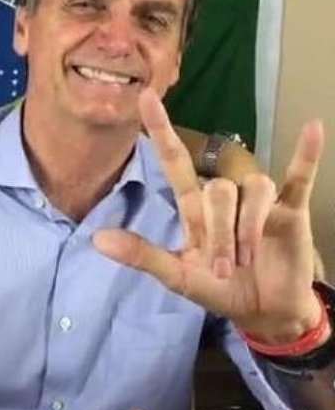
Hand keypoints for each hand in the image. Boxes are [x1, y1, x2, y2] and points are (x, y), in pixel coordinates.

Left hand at [94, 89, 323, 343]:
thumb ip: (141, 255)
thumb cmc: (219, 290)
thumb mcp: (177, 276)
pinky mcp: (290, 210)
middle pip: (217, 190)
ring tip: (245, 261)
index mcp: (194, 208)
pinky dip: (306, 155)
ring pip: (250, 189)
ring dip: (245, 228)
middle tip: (222, 268)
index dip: (161, 130)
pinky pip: (298, 177)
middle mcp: (225, 197)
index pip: (174, 161)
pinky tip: (313, 129)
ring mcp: (258, 201)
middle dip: (218, 233)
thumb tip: (97, 238)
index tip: (145, 96)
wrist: (263, 313)